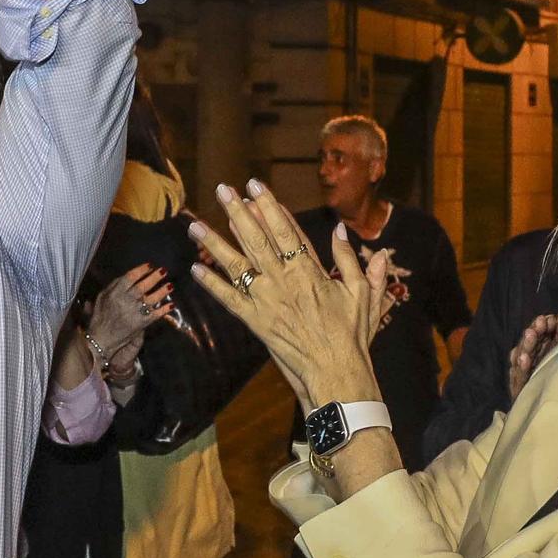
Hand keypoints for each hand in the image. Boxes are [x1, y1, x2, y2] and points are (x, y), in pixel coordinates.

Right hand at [87, 264, 171, 362]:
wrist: (102, 338)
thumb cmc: (101, 316)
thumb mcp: (102, 297)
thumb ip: (114, 285)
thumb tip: (129, 276)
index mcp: (115, 293)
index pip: (130, 277)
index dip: (141, 270)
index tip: (149, 266)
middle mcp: (126, 301)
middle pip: (143, 286)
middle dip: (154, 277)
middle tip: (164, 271)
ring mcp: (135, 313)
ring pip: (152, 299)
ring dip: (162, 291)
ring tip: (170, 285)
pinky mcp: (141, 323)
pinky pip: (156, 314)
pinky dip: (164, 309)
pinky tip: (171, 305)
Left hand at [186, 180, 391, 411]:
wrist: (335, 371)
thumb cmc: (351, 334)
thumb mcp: (362, 294)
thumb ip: (352, 261)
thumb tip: (341, 231)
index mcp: (309, 271)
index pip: (285, 230)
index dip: (269, 206)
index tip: (256, 186)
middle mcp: (283, 281)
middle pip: (256, 239)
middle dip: (238, 212)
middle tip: (223, 189)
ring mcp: (266, 301)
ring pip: (236, 265)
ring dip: (215, 243)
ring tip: (195, 224)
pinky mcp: (255, 321)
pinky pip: (229, 299)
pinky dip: (212, 284)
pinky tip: (195, 268)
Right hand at [507, 304, 557, 400]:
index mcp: (542, 348)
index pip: (538, 333)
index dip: (542, 325)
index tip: (550, 319)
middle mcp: (530, 358)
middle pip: (528, 343)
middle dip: (534, 332)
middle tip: (541, 323)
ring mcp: (523, 373)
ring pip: (521, 356)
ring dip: (526, 345)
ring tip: (532, 335)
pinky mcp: (520, 388)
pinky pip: (518, 376)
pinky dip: (520, 367)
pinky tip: (523, 359)